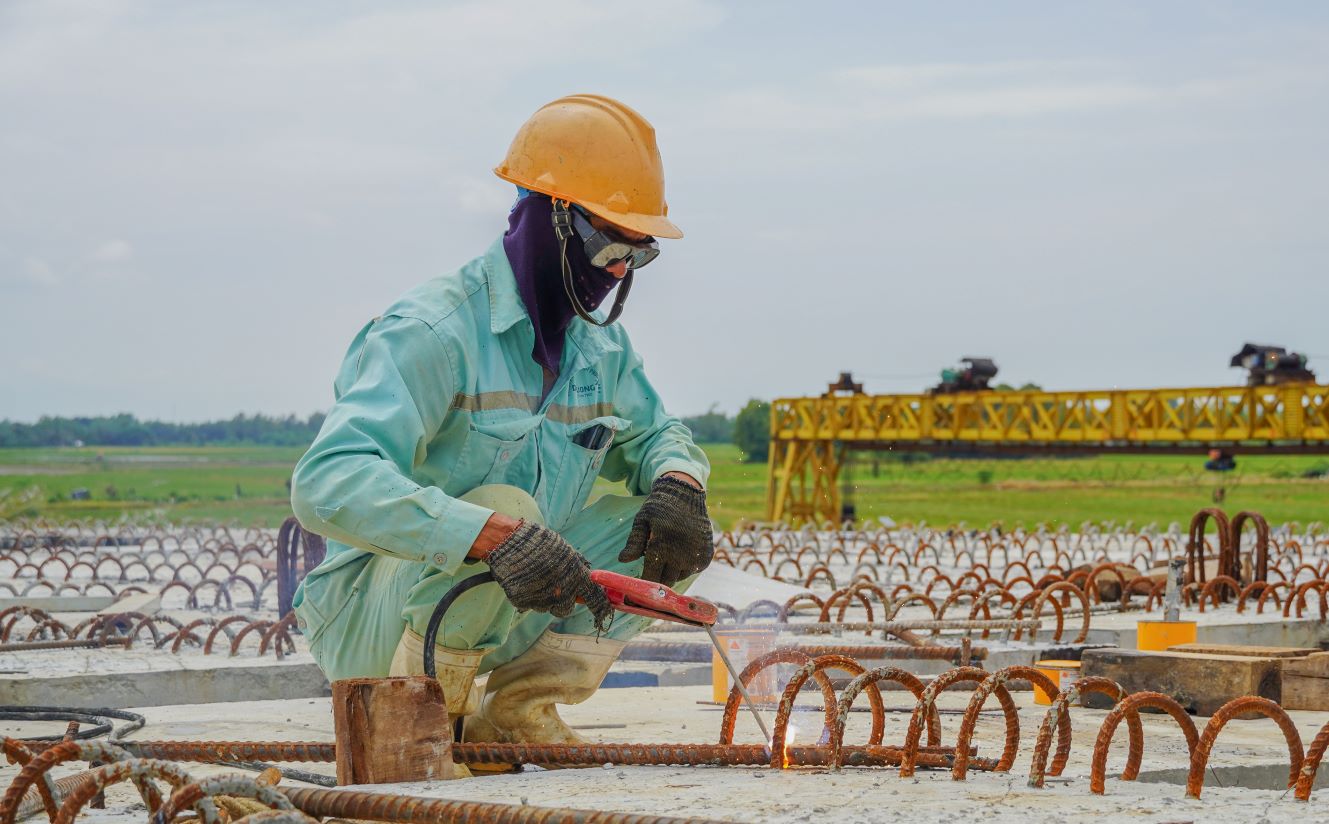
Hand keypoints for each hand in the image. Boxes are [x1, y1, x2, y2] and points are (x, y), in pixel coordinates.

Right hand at [485, 522, 611, 627]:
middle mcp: (561, 593)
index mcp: (576, 577)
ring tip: (534, 577)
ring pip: (546, 607)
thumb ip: (577, 565)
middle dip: (562, 600)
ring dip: (543, 597)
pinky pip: (529, 604)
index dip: (599, 607)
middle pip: (566, 608)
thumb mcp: (564, 549)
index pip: (594, 599)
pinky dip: (527, 595)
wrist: (509, 542)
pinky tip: (522, 579)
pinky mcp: (523, 602)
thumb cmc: (539, 541)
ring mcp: (541, 600)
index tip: (601, 612)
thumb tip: (588, 575)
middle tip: (553, 586)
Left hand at [617, 475, 713, 585]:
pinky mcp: (707, 555)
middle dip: (658, 579)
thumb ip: (634, 542)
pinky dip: (686, 566)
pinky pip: (693, 570)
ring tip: (668, 556)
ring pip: (680, 577)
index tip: (639, 587)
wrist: (686, 495)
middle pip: (666, 582)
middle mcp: (680, 555)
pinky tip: (681, 553)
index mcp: (661, 547)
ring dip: (672, 572)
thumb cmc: (660, 508)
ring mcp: (696, 556)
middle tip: (654, 568)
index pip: (650, 577)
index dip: (644, 584)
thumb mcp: (642, 521)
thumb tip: (622, 560)